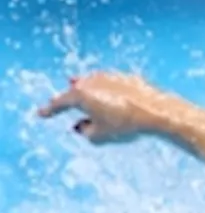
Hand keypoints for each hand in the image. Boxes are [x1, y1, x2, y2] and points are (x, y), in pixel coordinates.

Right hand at [37, 72, 163, 143]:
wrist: (156, 111)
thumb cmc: (125, 124)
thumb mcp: (99, 135)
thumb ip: (85, 131)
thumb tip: (81, 127)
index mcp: (80, 94)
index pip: (60, 103)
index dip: (50, 110)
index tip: (41, 113)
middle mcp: (92, 81)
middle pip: (75, 90)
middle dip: (68, 99)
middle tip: (58, 103)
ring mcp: (109, 76)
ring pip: (92, 84)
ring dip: (86, 91)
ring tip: (75, 86)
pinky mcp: (127, 78)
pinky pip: (111, 85)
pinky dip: (106, 91)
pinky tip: (107, 95)